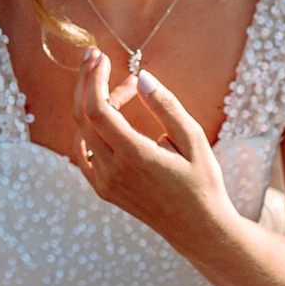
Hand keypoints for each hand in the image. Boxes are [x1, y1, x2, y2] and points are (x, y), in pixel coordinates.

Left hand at [69, 48, 233, 248]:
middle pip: (83, 116)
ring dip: (95, 105)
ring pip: (82, 132)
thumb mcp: (194, 140)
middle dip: (87, 82)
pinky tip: (108, 118)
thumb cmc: (202, 182)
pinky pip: (82, 153)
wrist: (198, 229)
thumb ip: (166, 106)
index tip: (101, 56)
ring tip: (125, 90)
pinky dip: (88, 130)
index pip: (97, 109)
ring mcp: (104, 183)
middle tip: (97, 57)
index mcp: (134, 156)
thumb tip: (141, 77)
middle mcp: (112, 171)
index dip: (94, 78)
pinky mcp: (103, 190)